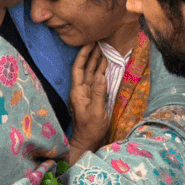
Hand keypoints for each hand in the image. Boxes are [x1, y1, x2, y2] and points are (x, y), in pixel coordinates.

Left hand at [68, 43, 108, 162]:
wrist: (88, 141)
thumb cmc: (91, 129)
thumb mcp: (96, 111)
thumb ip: (98, 92)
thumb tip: (101, 75)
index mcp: (78, 92)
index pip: (78, 68)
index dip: (83, 55)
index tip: (90, 44)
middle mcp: (81, 90)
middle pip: (85, 68)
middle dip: (91, 55)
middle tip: (99, 42)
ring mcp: (86, 94)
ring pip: (91, 73)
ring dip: (97, 62)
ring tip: (104, 50)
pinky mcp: (93, 97)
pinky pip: (96, 81)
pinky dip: (101, 72)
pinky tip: (105, 66)